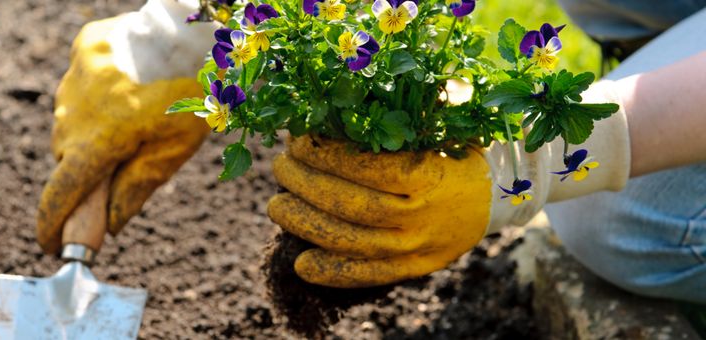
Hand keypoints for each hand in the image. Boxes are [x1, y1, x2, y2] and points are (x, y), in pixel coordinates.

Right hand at [37, 1, 215, 253]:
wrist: (194, 32)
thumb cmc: (193, 95)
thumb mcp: (172, 151)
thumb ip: (134, 189)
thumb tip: (110, 226)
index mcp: (98, 142)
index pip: (61, 194)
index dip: (52, 225)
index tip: (51, 243)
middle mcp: (74, 112)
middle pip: (68, 157)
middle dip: (86, 168)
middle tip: (118, 162)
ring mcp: (74, 78)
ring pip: (71, 120)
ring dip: (91, 130)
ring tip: (131, 116)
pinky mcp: (82, 50)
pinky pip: (80, 84)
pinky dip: (97, 94)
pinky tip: (126, 86)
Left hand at [268, 82, 630, 287]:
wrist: (497, 197)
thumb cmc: (457, 151)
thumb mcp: (439, 126)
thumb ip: (402, 114)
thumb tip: (344, 96)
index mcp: (429, 174)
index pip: (366, 167)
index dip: (325, 155)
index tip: (298, 141)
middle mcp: (422, 214)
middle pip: (351, 205)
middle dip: (305, 185)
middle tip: (279, 168)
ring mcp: (417, 246)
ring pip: (352, 241)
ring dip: (305, 225)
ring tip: (276, 205)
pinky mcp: (414, 267)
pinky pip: (369, 275)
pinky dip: (332, 273)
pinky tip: (301, 264)